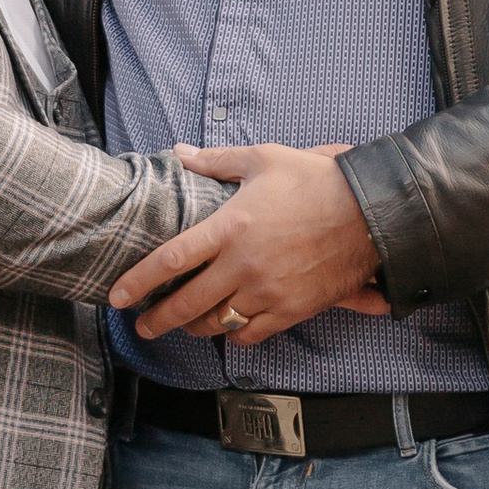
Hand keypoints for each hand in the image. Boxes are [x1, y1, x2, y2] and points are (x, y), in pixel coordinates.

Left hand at [109, 143, 384, 344]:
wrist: (369, 213)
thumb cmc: (315, 181)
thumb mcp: (263, 159)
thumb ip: (216, 162)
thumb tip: (181, 154)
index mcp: (229, 227)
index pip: (170, 261)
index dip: (138, 282)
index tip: (119, 297)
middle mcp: (243, 265)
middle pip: (186, 303)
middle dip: (157, 320)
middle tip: (143, 327)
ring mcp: (267, 291)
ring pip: (217, 323)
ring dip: (194, 328)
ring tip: (184, 326)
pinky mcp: (291, 310)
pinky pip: (252, 334)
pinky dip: (235, 335)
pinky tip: (229, 329)